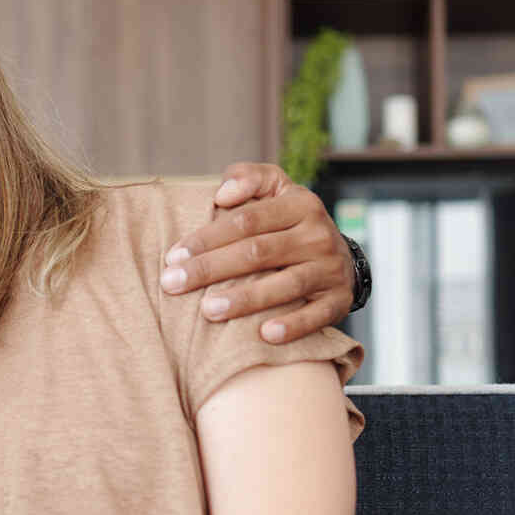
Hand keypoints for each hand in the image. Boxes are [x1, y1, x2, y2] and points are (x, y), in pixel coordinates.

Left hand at [159, 162, 354, 343]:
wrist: (342, 258)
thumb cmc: (290, 224)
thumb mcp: (276, 190)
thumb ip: (248, 178)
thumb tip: (222, 193)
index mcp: (300, 204)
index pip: (246, 221)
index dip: (207, 238)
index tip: (173, 256)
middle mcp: (317, 235)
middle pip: (258, 252)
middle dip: (211, 269)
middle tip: (173, 284)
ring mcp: (330, 269)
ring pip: (286, 285)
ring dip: (245, 299)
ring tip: (208, 311)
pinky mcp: (339, 300)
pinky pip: (317, 315)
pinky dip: (293, 326)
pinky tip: (265, 335)